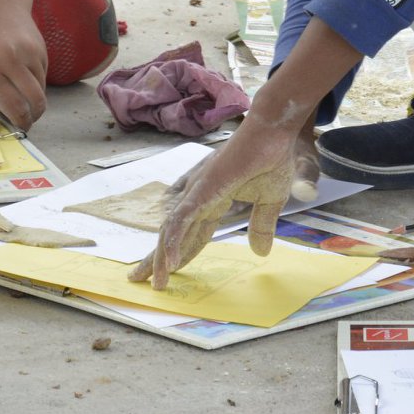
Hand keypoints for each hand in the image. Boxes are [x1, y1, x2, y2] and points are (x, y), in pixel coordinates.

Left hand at [0, 0, 46, 131]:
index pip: (13, 107)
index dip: (18, 124)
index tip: (15, 130)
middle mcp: (8, 58)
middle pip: (34, 102)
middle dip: (32, 118)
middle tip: (23, 122)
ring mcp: (27, 51)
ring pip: (41, 91)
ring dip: (34, 103)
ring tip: (19, 100)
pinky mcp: (40, 48)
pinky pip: (44, 77)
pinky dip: (36, 85)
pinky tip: (21, 79)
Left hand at [126, 116, 319, 289]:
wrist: (274, 131)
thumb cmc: (272, 158)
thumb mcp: (270, 202)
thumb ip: (261, 226)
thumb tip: (260, 253)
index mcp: (214, 201)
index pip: (191, 234)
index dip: (179, 253)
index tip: (168, 272)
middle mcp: (200, 198)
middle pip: (173, 235)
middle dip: (156, 259)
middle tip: (139, 279)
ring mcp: (199, 192)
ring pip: (172, 230)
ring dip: (161, 258)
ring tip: (154, 282)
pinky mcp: (203, 188)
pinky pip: (183, 219)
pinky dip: (174, 241)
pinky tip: (169, 261)